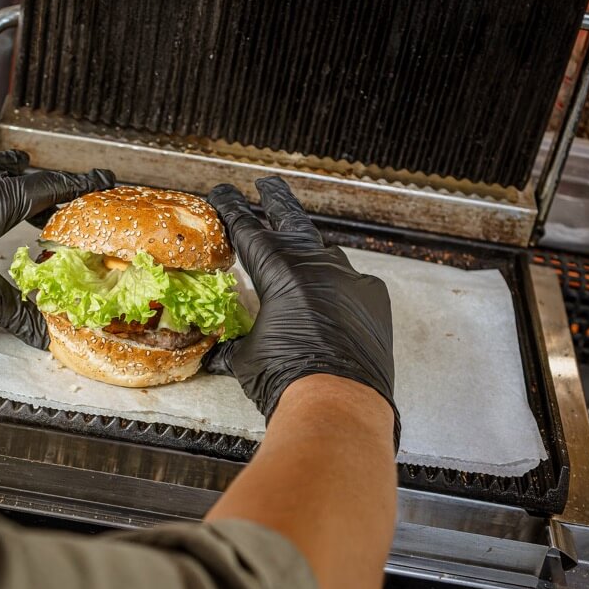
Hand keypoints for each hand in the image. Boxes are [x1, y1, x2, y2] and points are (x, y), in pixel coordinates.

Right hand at [205, 177, 398, 446]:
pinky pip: (351, 284)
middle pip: (293, 221)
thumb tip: (215, 354)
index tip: (224, 192)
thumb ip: (234, 345)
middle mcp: (318, 267)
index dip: (233, 209)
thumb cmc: (286, 380)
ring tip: (299, 249)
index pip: (249, 230)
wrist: (340, 405)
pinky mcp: (373, 301)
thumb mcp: (246, 360)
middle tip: (267, 184)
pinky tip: (330, 300)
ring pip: (325, 254)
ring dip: (309, 251)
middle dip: (277, 200)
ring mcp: (350, 281)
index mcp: (280, 273)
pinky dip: (337, 288)